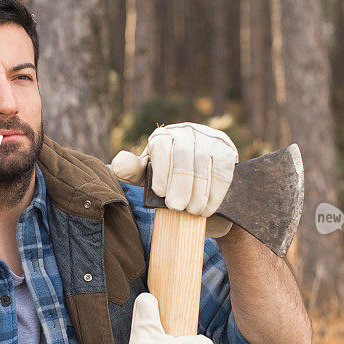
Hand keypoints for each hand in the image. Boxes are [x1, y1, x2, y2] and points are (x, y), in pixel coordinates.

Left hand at [111, 122, 237, 237]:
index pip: (162, 146)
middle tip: (177, 207)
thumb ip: (131, 170)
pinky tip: (208, 207)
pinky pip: (223, 170)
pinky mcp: (226, 150)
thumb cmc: (165, 177)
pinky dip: (216, 192)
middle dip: (181, 184)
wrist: (196, 181)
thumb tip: (117, 165)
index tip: (160, 193)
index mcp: (163, 136)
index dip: (162, 170)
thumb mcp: (146, 174)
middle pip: (185, 155)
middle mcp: (186, 132)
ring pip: (205, 163)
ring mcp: (208, 139)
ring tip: (193, 211)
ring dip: (199, 191)